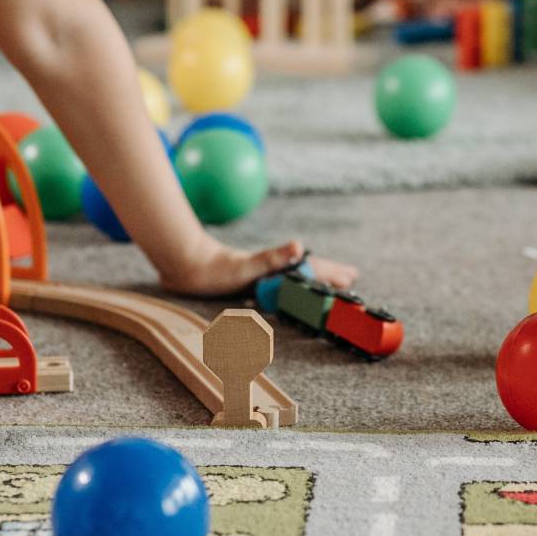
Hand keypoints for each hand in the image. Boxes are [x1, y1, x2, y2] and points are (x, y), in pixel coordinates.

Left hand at [159, 239, 358, 295]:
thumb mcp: (246, 265)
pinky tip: (286, 289)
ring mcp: (259, 277)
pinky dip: (288, 288)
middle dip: (327, 275)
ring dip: (311, 281)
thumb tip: (298, 246)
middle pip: (306, 272)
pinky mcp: (247, 283)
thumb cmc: (215, 269)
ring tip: (327, 283)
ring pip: (293, 279)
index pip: (310, 269)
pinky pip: (276, 287)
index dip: (330, 273)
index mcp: (275, 268)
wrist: (185, 265)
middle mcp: (270, 272)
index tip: (351, 276)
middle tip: (350, 277)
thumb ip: (273, 257)